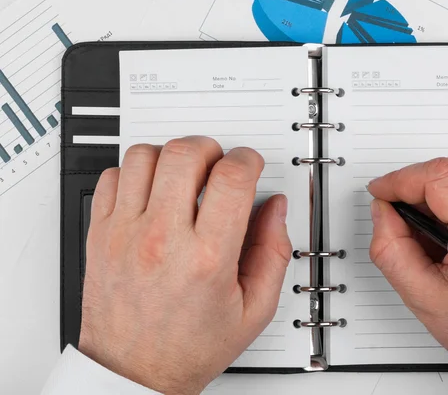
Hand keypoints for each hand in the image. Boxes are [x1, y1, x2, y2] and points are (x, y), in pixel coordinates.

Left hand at [79, 137, 291, 393]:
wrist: (134, 372)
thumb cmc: (189, 347)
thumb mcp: (253, 310)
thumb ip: (273, 253)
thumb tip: (274, 209)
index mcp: (206, 258)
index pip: (232, 178)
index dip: (249, 160)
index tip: (250, 166)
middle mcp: (162, 240)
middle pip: (186, 154)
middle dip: (211, 149)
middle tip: (217, 166)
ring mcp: (125, 234)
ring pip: (146, 155)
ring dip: (172, 156)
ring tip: (183, 176)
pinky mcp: (100, 234)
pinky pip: (112, 175)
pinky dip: (135, 171)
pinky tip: (151, 190)